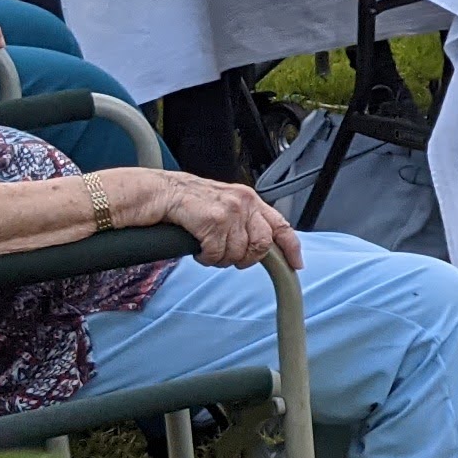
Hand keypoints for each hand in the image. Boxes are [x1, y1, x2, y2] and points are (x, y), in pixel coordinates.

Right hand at [138, 166, 296, 268]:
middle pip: (261, 246)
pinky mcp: (214, 221)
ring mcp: (230, 211)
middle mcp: (244, 203)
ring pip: (237, 254)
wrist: (161, 192)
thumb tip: (259, 246)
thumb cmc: (188, 202)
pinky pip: (216, 255)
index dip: (291, 247)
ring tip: (207, 247)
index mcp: (250, 199)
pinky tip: (198, 246)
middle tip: (226, 255)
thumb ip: (244, 221)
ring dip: (220, 258)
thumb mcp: (225, 205)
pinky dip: (205, 257)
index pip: (281, 225)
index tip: (296, 264)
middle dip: (245, 258)